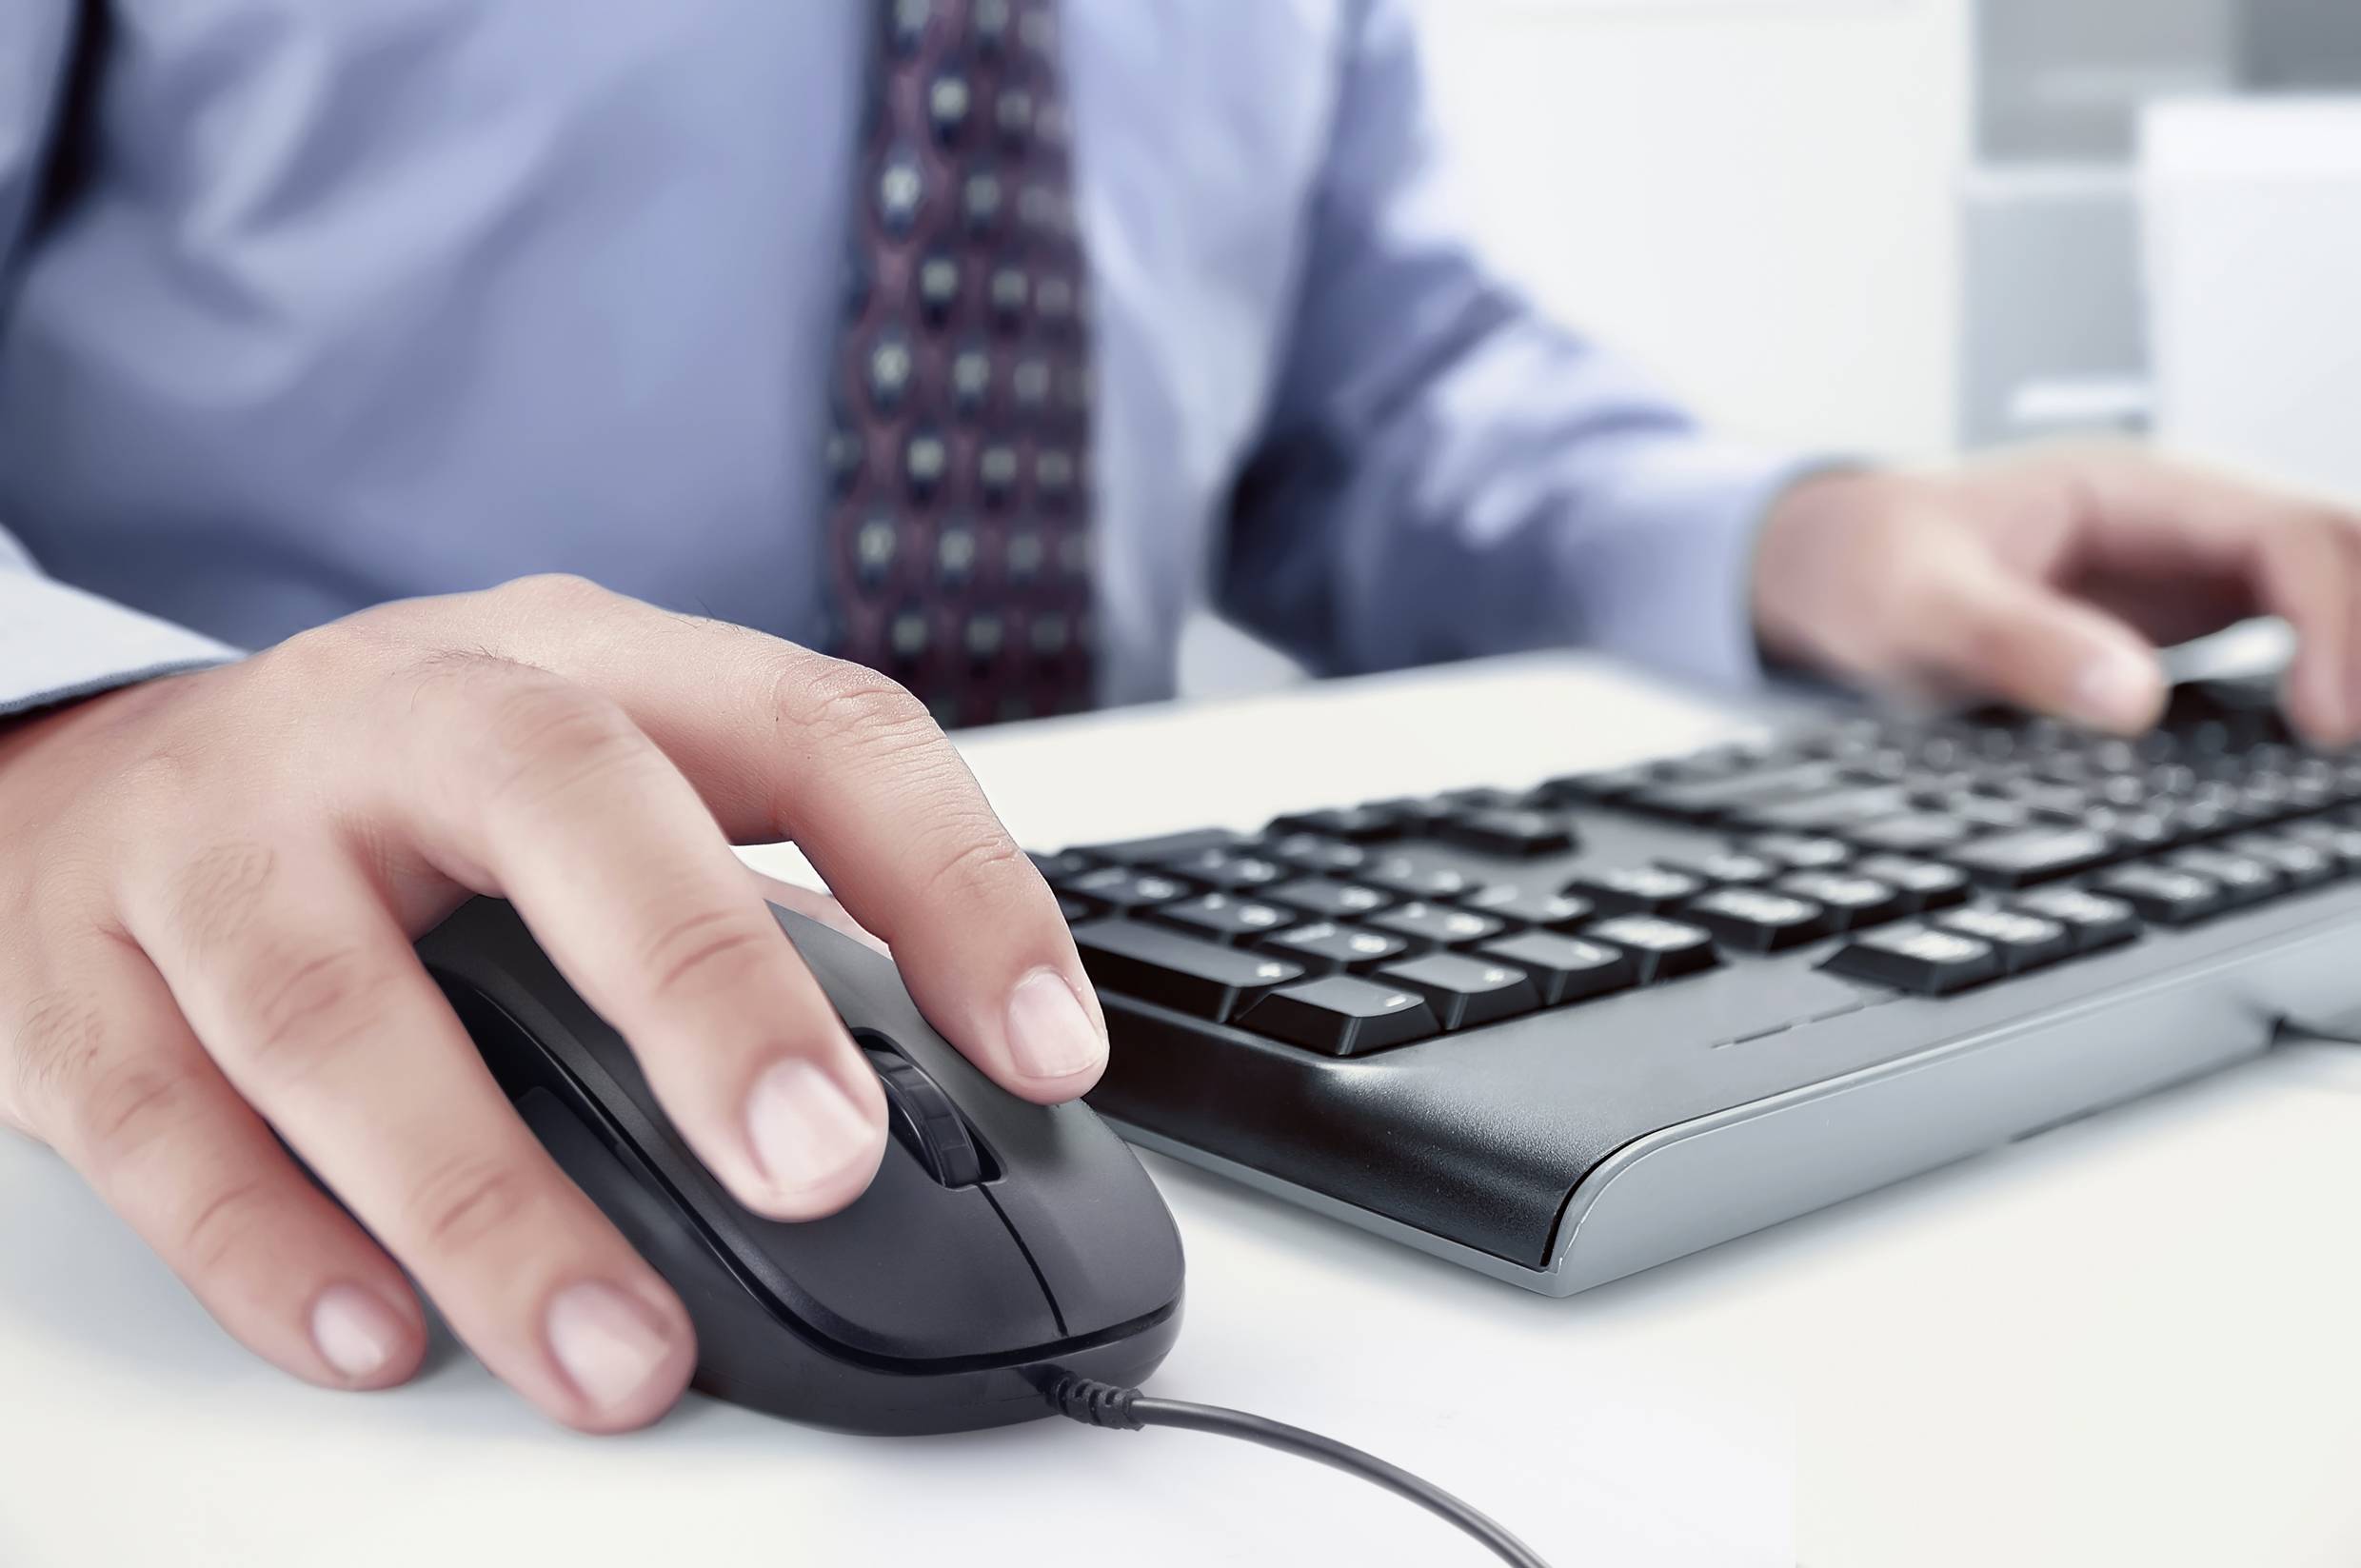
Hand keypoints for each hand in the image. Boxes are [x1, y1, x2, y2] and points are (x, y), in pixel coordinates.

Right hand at [0, 575, 1106, 1430]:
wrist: (88, 779)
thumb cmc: (396, 805)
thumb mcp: (589, 794)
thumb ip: (743, 908)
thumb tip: (931, 1086)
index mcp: (585, 667)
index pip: (815, 726)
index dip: (952, 878)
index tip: (1050, 1047)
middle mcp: (404, 717)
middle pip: (568, 802)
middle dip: (707, 989)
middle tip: (822, 1169)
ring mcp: (221, 833)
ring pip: (341, 1000)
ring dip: (489, 1197)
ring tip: (614, 1350)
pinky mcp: (64, 965)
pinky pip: (158, 1114)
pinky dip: (271, 1242)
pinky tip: (378, 1336)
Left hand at [1750, 444, 2360, 744]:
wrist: (1826, 570)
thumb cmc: (1864, 568)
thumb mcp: (1915, 607)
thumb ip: (2017, 645)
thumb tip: (2133, 700)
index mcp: (2135, 491)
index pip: (2289, 537)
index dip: (2336, 623)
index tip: (2325, 723)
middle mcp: (2182, 523)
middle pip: (2340, 555)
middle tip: (2355, 750)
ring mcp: (2188, 572)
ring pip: (2329, 597)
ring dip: (2355, 662)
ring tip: (2351, 760)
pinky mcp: (2181, 626)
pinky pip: (2293, 644)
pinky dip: (2328, 685)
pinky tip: (2326, 751)